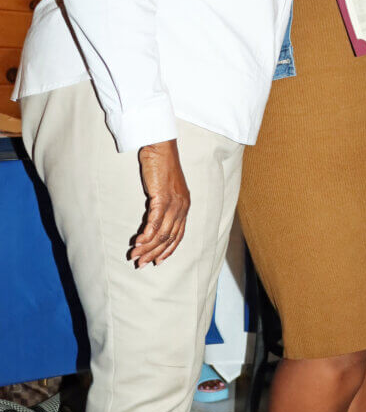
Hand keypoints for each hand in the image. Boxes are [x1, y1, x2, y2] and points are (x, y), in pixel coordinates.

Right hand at [131, 139, 190, 266]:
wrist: (160, 147)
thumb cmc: (161, 166)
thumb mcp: (165, 189)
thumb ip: (163, 204)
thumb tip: (153, 220)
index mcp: (185, 206)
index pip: (179, 235)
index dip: (169, 250)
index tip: (158, 262)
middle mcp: (183, 207)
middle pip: (170, 238)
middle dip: (155, 254)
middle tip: (141, 264)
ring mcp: (174, 203)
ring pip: (162, 233)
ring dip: (148, 247)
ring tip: (135, 256)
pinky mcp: (163, 197)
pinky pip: (155, 221)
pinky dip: (147, 234)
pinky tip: (138, 242)